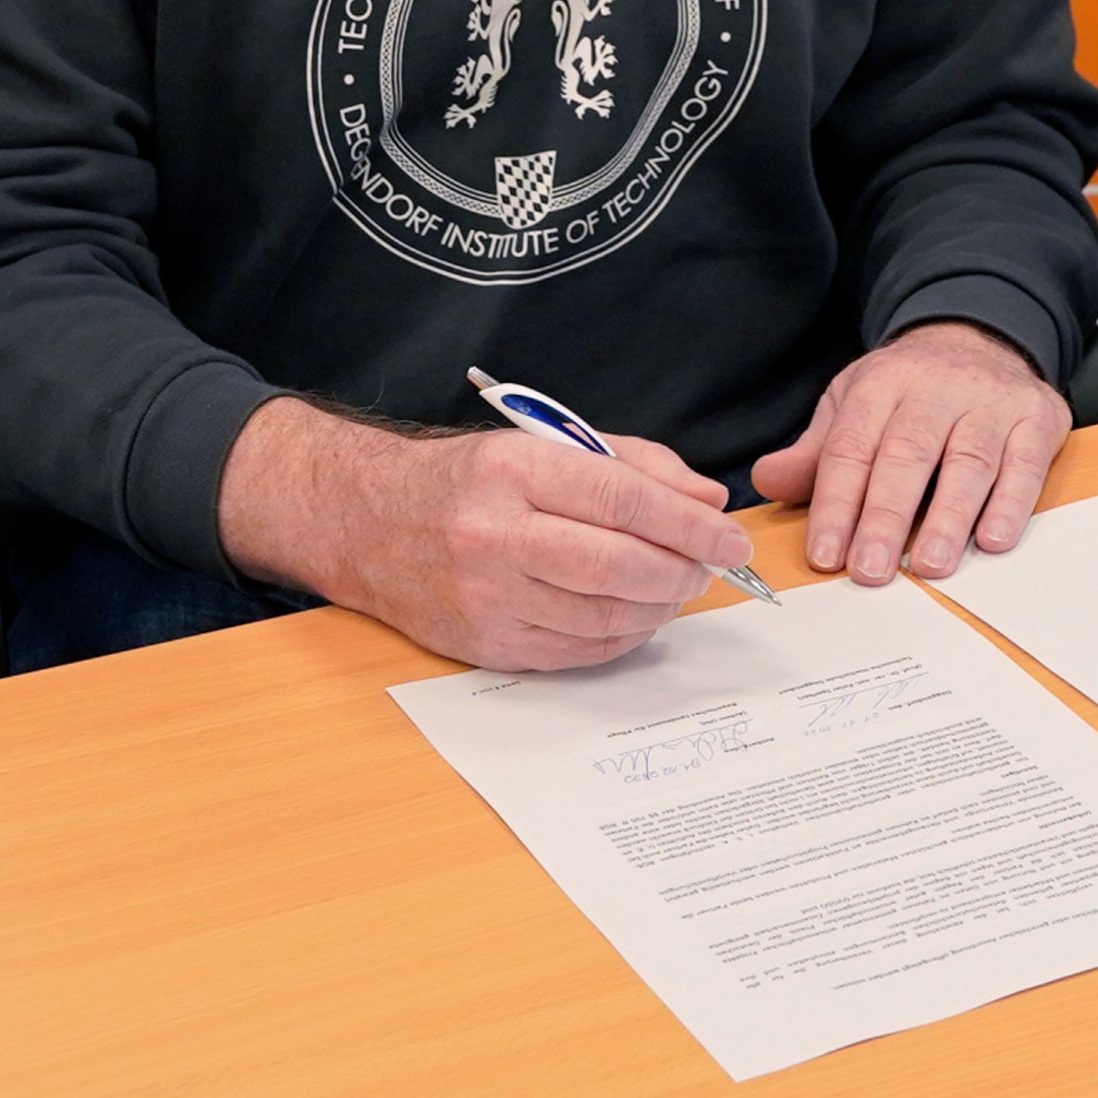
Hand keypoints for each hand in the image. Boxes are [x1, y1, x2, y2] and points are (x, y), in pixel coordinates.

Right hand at [224, 399, 745, 670]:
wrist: (367, 524)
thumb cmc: (467, 481)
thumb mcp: (542, 445)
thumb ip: (632, 465)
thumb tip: (707, 501)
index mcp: (513, 471)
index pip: (623, 499)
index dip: (689, 524)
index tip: (730, 538)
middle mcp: (493, 534)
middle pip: (617, 565)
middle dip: (681, 571)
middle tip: (708, 568)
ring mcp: (484, 596)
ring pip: (602, 616)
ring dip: (658, 607)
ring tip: (674, 588)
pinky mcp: (482, 644)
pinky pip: (575, 652)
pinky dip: (620, 638)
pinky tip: (635, 616)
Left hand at [757, 319, 1069, 587]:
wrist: (980, 334)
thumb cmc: (910, 388)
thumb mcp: (853, 402)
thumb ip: (816, 449)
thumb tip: (768, 481)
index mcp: (882, 383)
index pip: (852, 446)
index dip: (836, 503)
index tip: (826, 554)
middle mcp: (937, 387)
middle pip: (908, 454)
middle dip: (886, 517)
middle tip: (871, 570)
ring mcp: (991, 401)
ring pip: (969, 460)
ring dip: (949, 517)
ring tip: (929, 565)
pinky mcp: (1037, 417)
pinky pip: (1026, 462)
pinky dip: (1011, 503)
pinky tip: (992, 540)